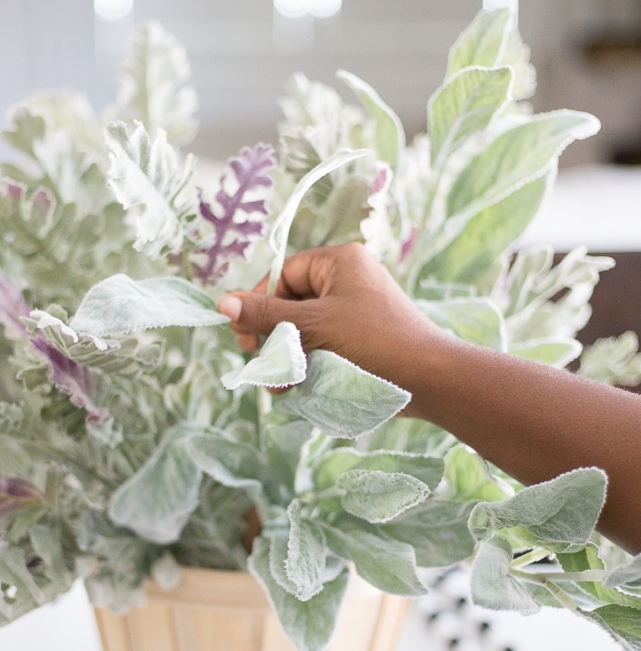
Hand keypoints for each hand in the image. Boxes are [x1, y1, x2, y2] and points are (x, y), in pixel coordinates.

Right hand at [217, 243, 442, 392]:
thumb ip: (266, 315)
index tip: (245, 335)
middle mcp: (348, 280)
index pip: (284, 274)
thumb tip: (222, 303)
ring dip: (287, 357)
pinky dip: (309, 364)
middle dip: (274, 336)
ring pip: (305, 329)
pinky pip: (324, 345)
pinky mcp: (362, 339)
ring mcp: (356, 310)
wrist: (429, 379)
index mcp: (339, 262)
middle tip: (258, 359)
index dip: (260, 304)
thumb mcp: (313, 326)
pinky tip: (297, 388)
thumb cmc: (372, 342)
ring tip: (279, 385)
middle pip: (292, 303)